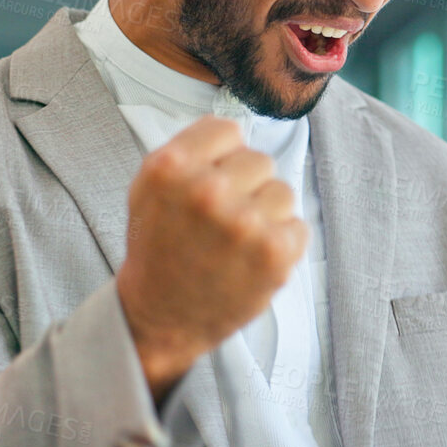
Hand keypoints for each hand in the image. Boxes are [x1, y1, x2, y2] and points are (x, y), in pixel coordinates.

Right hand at [116, 115, 307, 402]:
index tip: (210, 182)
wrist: (160, 317)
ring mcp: (243, 223)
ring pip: (282, 192)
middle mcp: (207, 191)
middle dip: (245, 187)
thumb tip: (236, 130)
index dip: (221, 157)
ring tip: (236, 243)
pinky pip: (297, 226)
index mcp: (171, 167)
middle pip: (259, 160)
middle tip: (221, 221)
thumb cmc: (158, 249)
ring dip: (266, 215)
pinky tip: (251, 260)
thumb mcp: (149, 188)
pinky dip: (281, 244)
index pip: (227, 129)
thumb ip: (190, 149)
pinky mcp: (274, 254)